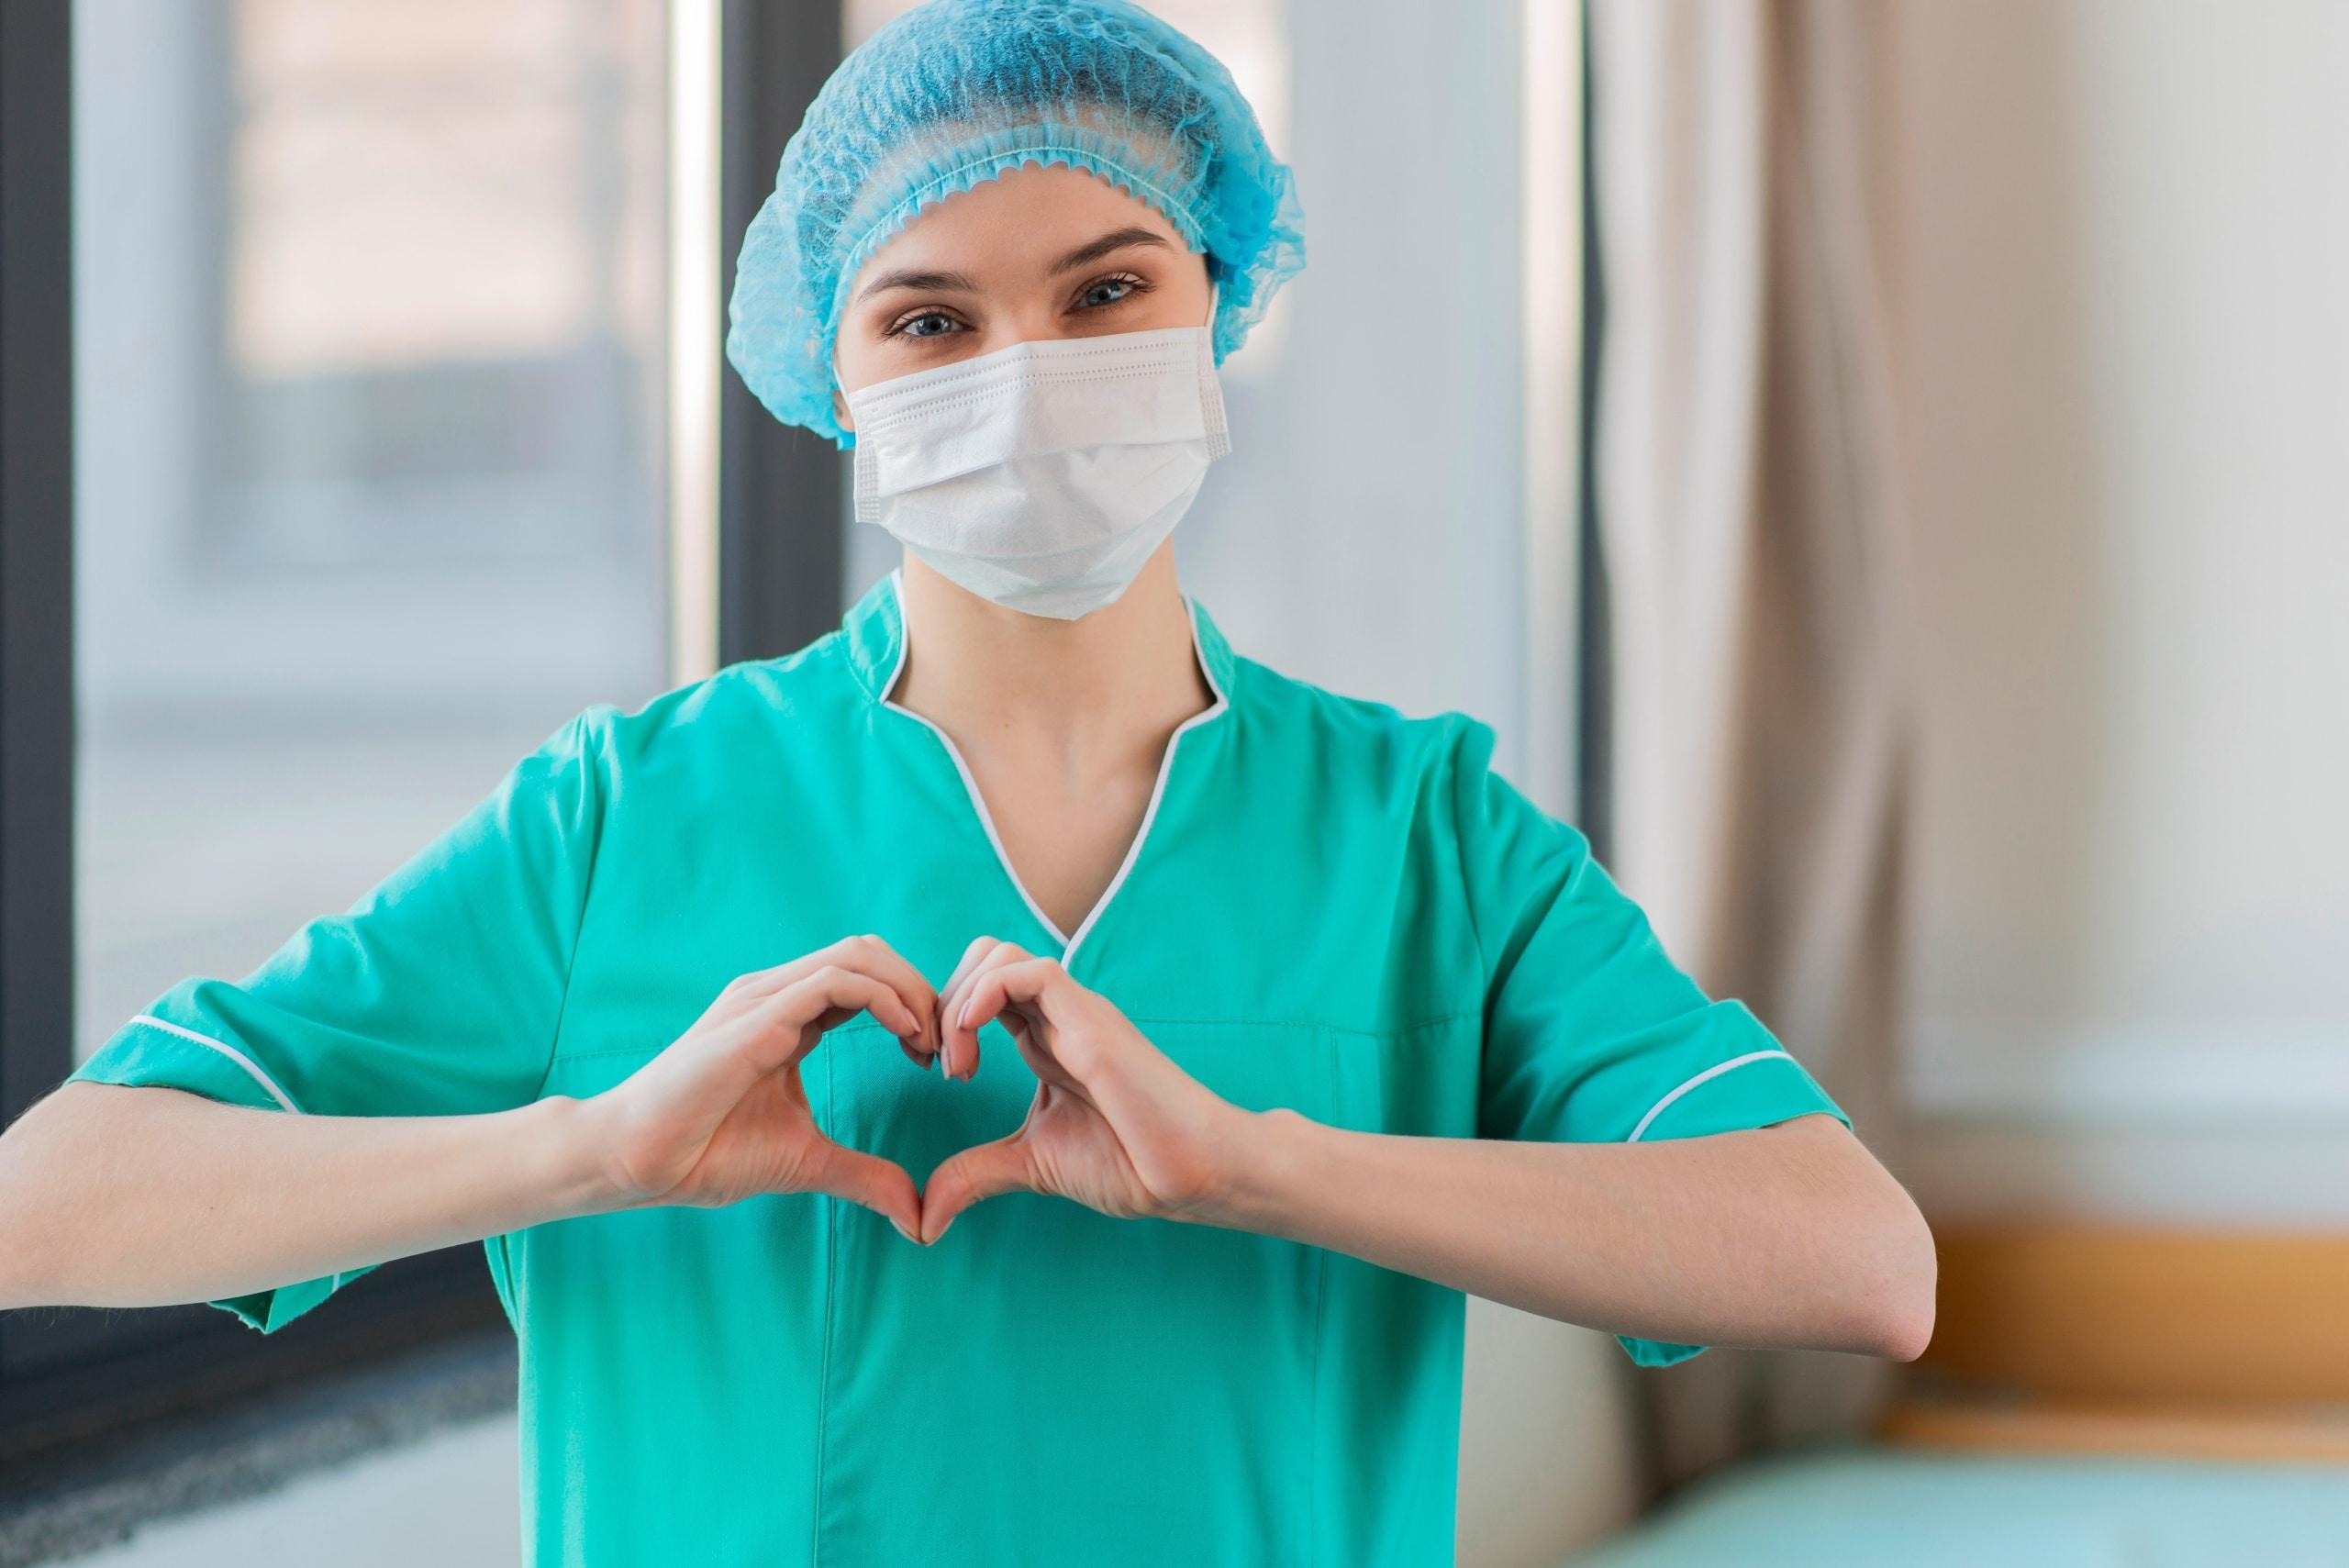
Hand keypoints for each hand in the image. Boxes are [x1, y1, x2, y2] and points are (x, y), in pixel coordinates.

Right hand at [578, 934, 940, 1240]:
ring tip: (931, 1046)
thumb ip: (863, 1175)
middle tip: (947, 1050)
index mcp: (787, 1016)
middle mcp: (777, 994)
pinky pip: (834, 981)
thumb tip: (917, 1216)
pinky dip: (885, 1000)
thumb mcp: (805, 1162)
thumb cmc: (704, 1153)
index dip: (913, 1009)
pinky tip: (905, 1039)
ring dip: (911, 992)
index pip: (866, 979)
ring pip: (858, 954)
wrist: (635, 1160)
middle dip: (921, 991)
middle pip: (870, 953)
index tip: (938, 1061)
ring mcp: (763, 998)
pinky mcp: (755, 1017)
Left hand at [919, 938, 1251, 1242]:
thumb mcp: (1031, 1166)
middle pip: (982, 957)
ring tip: (956, 1064)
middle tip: (936, 1062)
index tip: (933, 1072)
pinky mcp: (1089, 1018)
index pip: (980, 990)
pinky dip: (983, 996)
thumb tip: (926, 1218)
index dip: (943, 1017)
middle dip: (940, 999)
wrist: (1190, 1173)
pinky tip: (972, 1049)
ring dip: (957, 999)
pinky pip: (1026, 971)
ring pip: (998, 954)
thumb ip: (977, 1175)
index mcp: (1044, 1039)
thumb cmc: (1130, 1163)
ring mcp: (1074, 1012)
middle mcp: (1056, 1016)